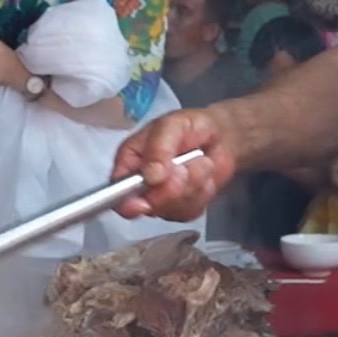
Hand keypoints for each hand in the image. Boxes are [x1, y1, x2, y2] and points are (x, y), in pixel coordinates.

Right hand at [112, 108, 234, 220]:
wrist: (221, 136)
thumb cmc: (191, 126)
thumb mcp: (173, 125)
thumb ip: (159, 147)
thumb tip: (150, 176)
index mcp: (129, 161)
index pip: (116, 189)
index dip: (127, 201)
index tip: (145, 202)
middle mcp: (140, 184)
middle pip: (147, 205)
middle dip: (172, 188)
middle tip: (185, 167)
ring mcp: (160, 200)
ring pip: (171, 208)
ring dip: (192, 185)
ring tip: (199, 162)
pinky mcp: (181, 209)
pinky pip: (189, 211)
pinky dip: (202, 193)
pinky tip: (204, 176)